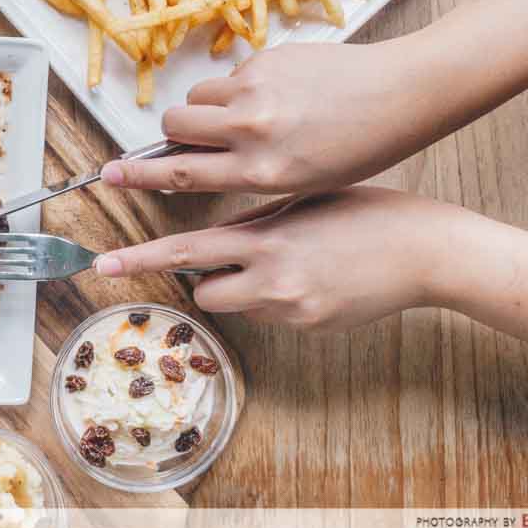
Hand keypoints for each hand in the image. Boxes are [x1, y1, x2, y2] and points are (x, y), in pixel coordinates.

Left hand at [94, 186, 468, 330]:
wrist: (423, 249)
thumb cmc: (364, 212)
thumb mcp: (300, 200)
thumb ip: (254, 219)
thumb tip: (218, 234)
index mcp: (265, 237)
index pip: (186, 249)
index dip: (142, 256)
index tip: (104, 262)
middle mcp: (272, 277)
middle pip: (202, 287)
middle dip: (183, 273)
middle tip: (145, 263)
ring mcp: (292, 308)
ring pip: (234, 302)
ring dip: (237, 286)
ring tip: (281, 261)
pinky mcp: (310, 326)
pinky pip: (270, 314)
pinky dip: (273, 297)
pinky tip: (310, 277)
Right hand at [102, 39, 440, 194]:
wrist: (402, 95)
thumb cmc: (360, 148)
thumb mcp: (301, 181)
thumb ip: (250, 175)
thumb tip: (202, 168)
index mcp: (263, 172)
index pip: (182, 174)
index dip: (139, 174)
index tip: (109, 174)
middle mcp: (253, 130)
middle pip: (175, 125)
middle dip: (173, 130)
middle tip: (188, 136)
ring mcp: (257, 91)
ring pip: (196, 96)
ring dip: (205, 107)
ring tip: (241, 116)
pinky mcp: (266, 60)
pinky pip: (229, 76)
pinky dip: (238, 87)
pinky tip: (278, 95)